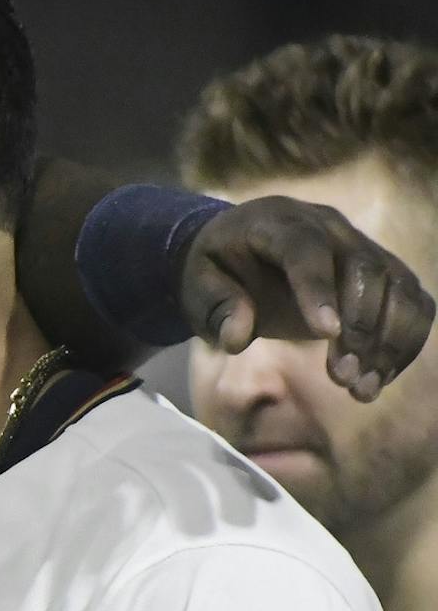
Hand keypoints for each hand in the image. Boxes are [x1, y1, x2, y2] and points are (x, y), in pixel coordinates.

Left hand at [180, 196, 432, 400]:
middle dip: (360, 327)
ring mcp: (362, 246)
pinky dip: (404, 341)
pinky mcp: (383, 272)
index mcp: (277, 222)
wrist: (239, 254)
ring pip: (399, 286)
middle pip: (364, 268)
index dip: (318, 287)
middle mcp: (330, 227)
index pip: (305, 248)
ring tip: (363, 389)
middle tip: (341, 377)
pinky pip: (413, 302)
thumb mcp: (197, 286)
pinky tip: (378, 378)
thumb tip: (237, 337)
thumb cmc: (217, 271)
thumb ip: (214, 307)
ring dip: (390, 341)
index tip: (326, 333)